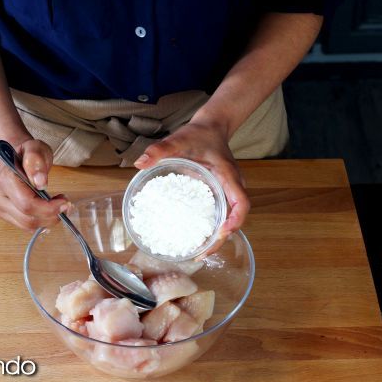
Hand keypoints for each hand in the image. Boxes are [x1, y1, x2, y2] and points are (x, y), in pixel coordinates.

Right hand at [0, 137, 69, 230]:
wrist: (17, 160)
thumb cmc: (27, 154)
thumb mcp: (36, 148)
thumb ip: (36, 160)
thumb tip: (40, 181)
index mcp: (5, 180)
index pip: (27, 204)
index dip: (48, 208)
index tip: (64, 202)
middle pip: (27, 218)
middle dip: (51, 215)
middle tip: (65, 204)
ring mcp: (0, 208)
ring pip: (27, 225)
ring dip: (47, 219)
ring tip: (57, 205)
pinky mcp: (5, 215)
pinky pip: (26, 226)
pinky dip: (41, 221)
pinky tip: (48, 210)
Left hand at [133, 121, 249, 255]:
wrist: (211, 128)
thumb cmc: (199, 134)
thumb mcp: (179, 139)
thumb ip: (160, 149)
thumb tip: (140, 162)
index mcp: (228, 176)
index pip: (241, 203)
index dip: (234, 221)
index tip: (220, 233)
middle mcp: (232, 187)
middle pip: (235, 219)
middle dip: (221, 239)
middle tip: (201, 254)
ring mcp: (228, 192)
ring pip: (228, 219)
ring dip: (216, 237)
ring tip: (197, 253)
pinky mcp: (220, 194)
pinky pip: (220, 214)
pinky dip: (210, 228)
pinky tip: (193, 237)